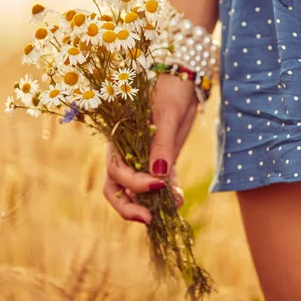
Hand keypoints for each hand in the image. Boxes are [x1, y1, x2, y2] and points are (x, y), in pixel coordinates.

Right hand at [102, 74, 197, 223]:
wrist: (184, 82)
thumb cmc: (170, 90)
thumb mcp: (167, 115)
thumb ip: (162, 144)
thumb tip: (157, 176)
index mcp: (118, 137)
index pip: (116, 170)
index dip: (133, 182)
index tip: (158, 183)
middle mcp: (125, 151)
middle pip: (116, 187)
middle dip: (128, 206)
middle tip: (149, 218)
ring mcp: (141, 159)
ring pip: (133, 191)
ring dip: (146, 205)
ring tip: (165, 214)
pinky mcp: (159, 163)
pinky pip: (158, 185)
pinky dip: (166, 196)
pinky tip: (179, 201)